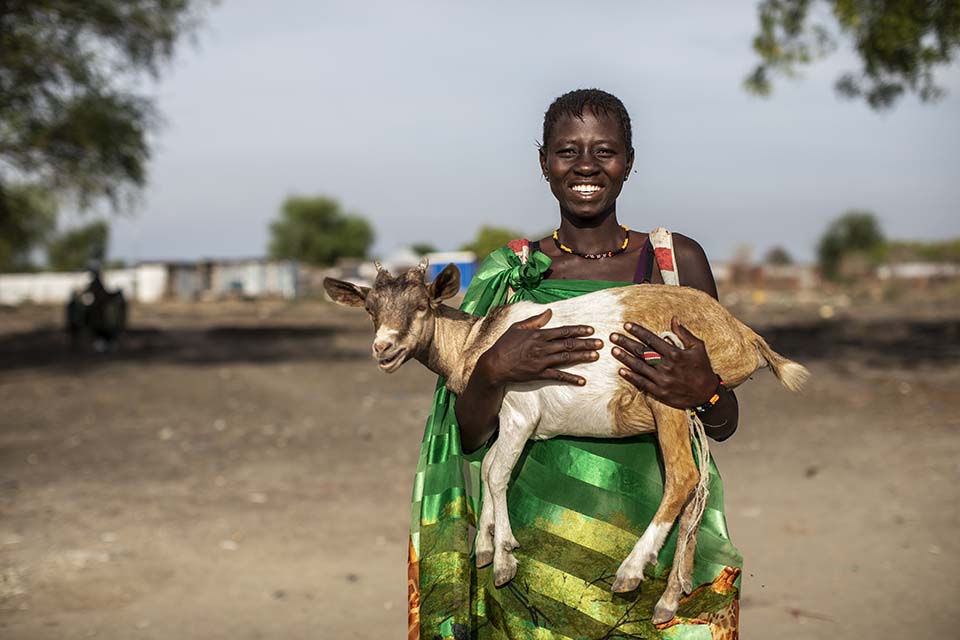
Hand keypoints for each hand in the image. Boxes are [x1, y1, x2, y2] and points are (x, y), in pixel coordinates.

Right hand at [478, 309, 601, 386]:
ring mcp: (541, 361)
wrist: (494, 365)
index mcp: (538, 334)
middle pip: (569, 344)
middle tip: (601, 343)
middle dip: (586, 343)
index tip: (591, 330)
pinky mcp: (539, 374)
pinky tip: (582, 381)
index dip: (578, 330)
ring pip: (567, 358)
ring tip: (596, 356)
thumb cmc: (504, 344)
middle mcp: (542, 347)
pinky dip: (571, 378)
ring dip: (583, 357)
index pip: (563, 331)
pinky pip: (558, 376)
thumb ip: (535, 320)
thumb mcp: (518, 327)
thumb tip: (549, 311)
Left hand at [610, 316, 717, 408]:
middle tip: (613, 336)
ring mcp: (662, 379)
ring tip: (613, 350)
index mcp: (675, 353)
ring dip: (625, 358)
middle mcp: (666, 366)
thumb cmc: (703, 368)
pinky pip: (642, 383)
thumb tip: (674, 318)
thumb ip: (684, 333)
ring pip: (639, 366)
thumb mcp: (698, 347)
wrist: (707, 393)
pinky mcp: (660, 392)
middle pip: (641, 352)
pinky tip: (621, 370)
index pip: (651, 339)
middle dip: (626, 342)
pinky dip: (631, 377)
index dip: (637, 331)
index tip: (626, 325)